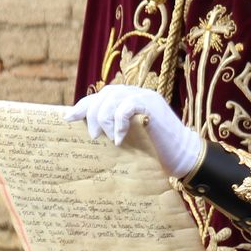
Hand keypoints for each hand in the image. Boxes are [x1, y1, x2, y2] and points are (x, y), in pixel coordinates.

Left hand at [65, 85, 203, 178]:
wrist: (183, 156)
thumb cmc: (156, 153)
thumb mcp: (129, 140)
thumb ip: (113, 132)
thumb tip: (89, 137)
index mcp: (129, 100)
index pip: (101, 96)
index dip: (83, 105)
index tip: (68, 119)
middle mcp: (137, 93)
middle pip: (104, 94)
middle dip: (92, 113)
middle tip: (92, 136)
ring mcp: (146, 96)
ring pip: (112, 97)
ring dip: (104, 118)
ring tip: (107, 138)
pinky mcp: (152, 105)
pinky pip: (127, 105)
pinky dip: (119, 122)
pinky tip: (120, 139)